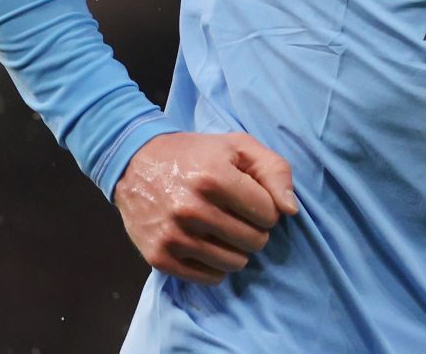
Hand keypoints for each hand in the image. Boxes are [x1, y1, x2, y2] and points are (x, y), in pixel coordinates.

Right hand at [112, 131, 300, 284]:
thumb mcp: (238, 146)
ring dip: (237, 250)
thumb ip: (274, 170)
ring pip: (235, 263)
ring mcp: (174, 236)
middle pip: (254, 241)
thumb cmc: (195, 154)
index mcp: (213, 178)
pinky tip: (208, 245)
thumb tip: (290, 211)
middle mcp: (192, 209)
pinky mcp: (160, 257)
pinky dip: (216, 266)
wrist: (135, 164)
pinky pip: (210, 278)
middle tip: (238, 216)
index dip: (266, 207)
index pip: (269, 214)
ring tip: (224, 230)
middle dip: (254, 230)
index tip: (251, 199)